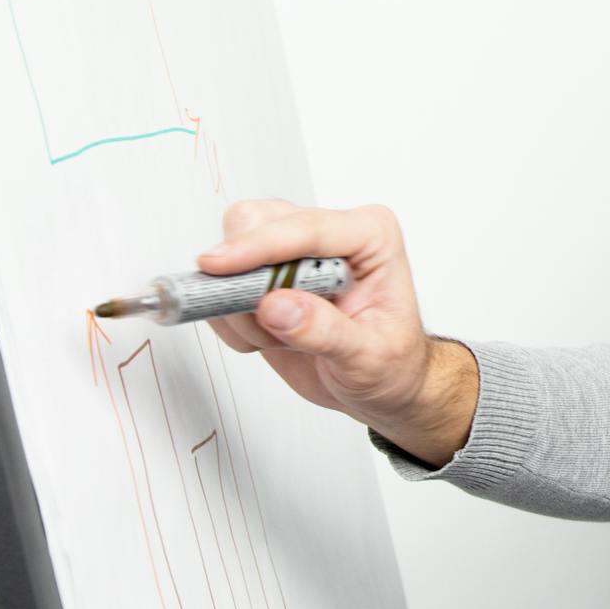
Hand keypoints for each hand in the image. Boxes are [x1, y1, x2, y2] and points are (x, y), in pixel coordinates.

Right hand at [199, 200, 477, 466]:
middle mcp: (331, 234)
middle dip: (246, 279)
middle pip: (254, 222)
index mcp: (371, 236)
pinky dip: (233, 320)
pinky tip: (272, 339)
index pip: (306, 228)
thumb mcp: (369, 357)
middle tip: (266, 325)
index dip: (258, 246)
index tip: (218, 266)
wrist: (380, 385)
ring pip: (231, 251)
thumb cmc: (390, 363)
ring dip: (240, 305)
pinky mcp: (266, 273)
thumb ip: (324, 331)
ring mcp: (294, 250)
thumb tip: (275, 306)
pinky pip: (221, 286)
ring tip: (282, 339)